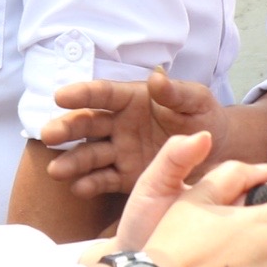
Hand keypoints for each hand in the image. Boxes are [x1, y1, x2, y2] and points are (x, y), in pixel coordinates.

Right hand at [42, 71, 225, 197]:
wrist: (218, 151)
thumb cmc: (204, 117)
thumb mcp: (196, 101)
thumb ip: (175, 93)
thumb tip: (156, 79)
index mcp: (132, 99)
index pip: (102, 94)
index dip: (81, 94)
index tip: (59, 96)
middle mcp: (119, 124)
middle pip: (88, 124)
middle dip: (67, 129)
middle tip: (48, 135)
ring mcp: (120, 151)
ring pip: (90, 154)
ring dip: (72, 161)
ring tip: (56, 171)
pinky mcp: (126, 176)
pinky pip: (104, 179)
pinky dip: (91, 184)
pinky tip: (78, 188)